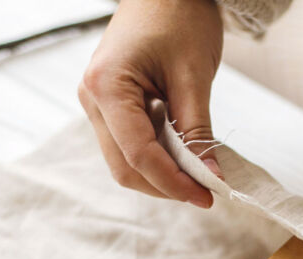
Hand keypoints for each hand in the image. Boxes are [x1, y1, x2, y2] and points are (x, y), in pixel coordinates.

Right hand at [78, 0, 222, 207]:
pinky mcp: (109, 105)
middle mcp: (92, 98)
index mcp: (107, 86)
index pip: (138, 154)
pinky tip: (183, 156)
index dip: (174, 183)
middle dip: (165, 186)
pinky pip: (128, 145)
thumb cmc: (180, 16)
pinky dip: (157, 157)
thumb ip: (198, 131)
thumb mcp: (194, 76)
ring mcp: (97, 103)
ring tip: (198, 174)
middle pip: (124, 167)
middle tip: (206, 192)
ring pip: (124, 161)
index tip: (209, 196)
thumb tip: (211, 177)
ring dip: (161, 175)